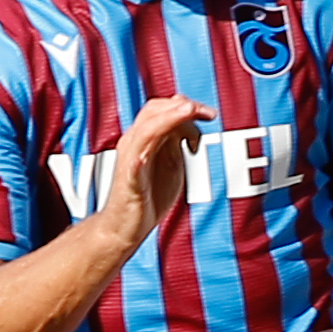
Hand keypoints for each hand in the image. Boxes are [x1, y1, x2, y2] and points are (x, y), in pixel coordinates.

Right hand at [92, 94, 211, 247]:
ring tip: (189, 111)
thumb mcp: (171, 162)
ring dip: (169, 118)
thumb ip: (178, 141)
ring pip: (145, 130)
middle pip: (153, 111)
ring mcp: (130, 160)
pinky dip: (140, 155)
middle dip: (182, 107)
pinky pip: (133, 165)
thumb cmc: (148, 195)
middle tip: (207, 114)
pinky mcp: (129, 182)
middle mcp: (134, 143)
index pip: (162, 108)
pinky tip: (149, 153)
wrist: (124, 226)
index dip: (185, 105)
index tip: (208, 113)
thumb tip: (190, 122)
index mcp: (145, 138)